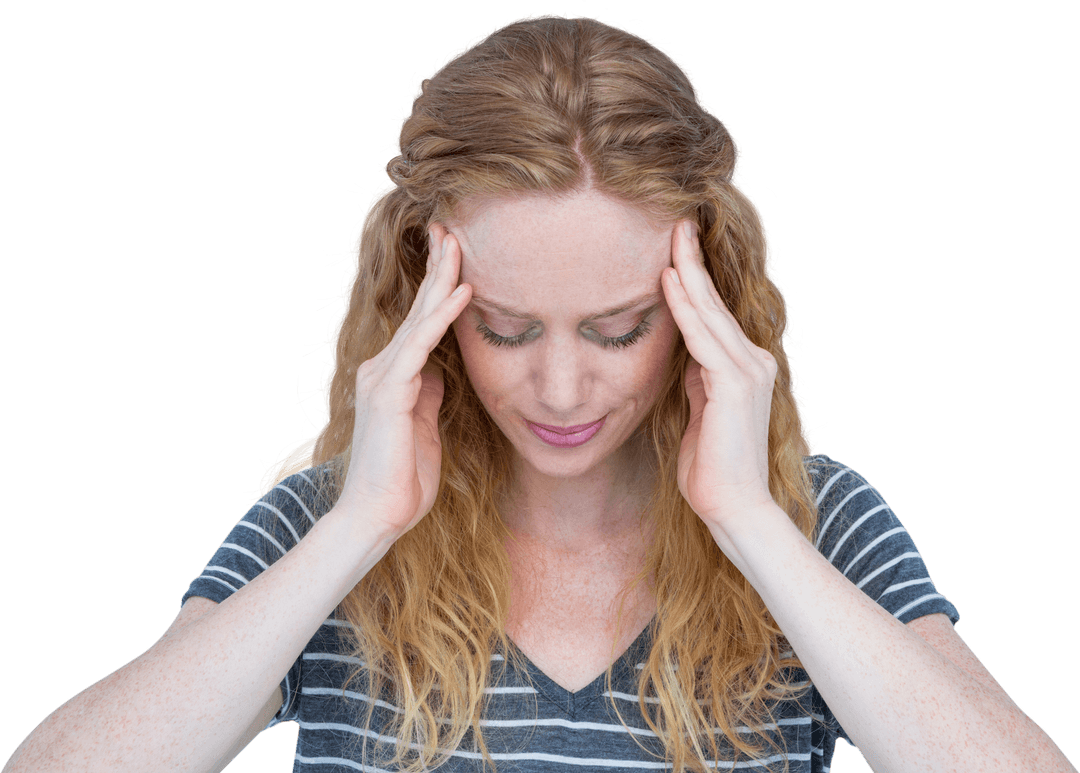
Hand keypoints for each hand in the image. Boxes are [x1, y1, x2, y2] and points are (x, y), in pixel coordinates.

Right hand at [334, 224, 472, 539]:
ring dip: (440, 279)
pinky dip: (442, 317)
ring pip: (418, 318)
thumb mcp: (426, 427)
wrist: (377, 517)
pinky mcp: (390, 393)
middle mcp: (383, 369)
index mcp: (393, 377)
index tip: (455, 254)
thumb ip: (430, 395)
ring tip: (458, 242)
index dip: (437, 287)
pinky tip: (462, 292)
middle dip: (436, 267)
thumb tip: (442, 374)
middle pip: (417, 309)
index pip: (421, 322)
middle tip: (452, 227)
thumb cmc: (403, 479)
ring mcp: (383, 378)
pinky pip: (421, 346)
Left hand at [661, 220, 778, 533]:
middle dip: (694, 261)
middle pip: (715, 303)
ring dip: (688, 272)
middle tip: (676, 221)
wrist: (735, 508)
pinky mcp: (735, 385)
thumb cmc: (712, 469)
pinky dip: (684, 307)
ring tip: (672, 236)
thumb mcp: (700, 413)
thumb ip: (697, 381)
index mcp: (744, 368)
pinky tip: (668, 281)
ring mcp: (748, 371)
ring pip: (710, 312)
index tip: (675, 247)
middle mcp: (752, 362)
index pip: (714, 315)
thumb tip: (686, 355)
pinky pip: (703, 337)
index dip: (694, 280)